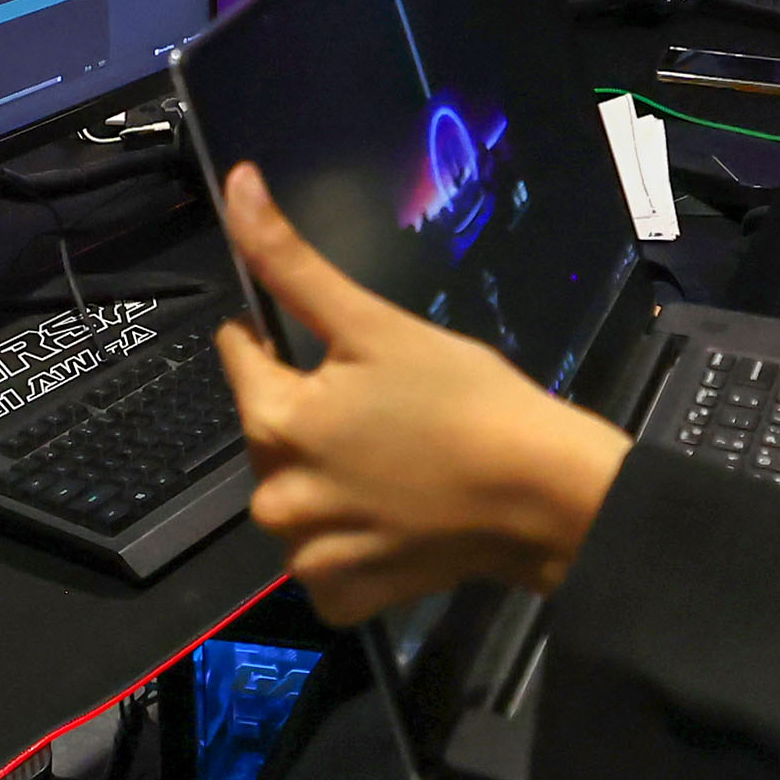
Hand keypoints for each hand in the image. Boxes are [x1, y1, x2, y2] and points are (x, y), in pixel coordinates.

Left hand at [211, 163, 630, 624]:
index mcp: (273, 422)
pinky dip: (349, 542)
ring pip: (294, 499)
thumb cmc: (466, 401)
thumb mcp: (375, 323)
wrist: (545, 497)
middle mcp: (273, 497)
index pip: (241, 357)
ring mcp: (307, 556)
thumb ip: (294, 261)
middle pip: (270, 432)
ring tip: (395, 464)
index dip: (281, 340)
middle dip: (310, 415)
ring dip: (327, 481)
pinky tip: (394, 519)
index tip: (339, 349)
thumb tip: (235, 182)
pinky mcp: (343, 597)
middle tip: (385, 410)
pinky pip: (323, 562)